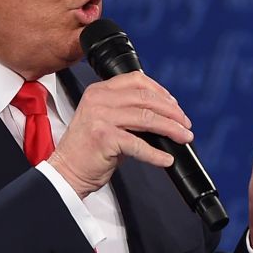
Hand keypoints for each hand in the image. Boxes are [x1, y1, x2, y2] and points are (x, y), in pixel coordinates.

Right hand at [48, 72, 193, 198]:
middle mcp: (98, 100)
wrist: (66, 171)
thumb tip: (163, 114)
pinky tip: (166, 159)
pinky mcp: (105, 137)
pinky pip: (139, 144)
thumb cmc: (87, 150)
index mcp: (99, 91)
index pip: (136, 80)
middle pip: (146, 98)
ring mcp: (100, 117)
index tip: (175, 105)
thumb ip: (127, 111)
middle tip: (185, 124)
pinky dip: (156, 154)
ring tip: (183, 138)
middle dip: (172, 112)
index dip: (160, 91)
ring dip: (171, 129)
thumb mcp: (105, 120)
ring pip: (147, 118)